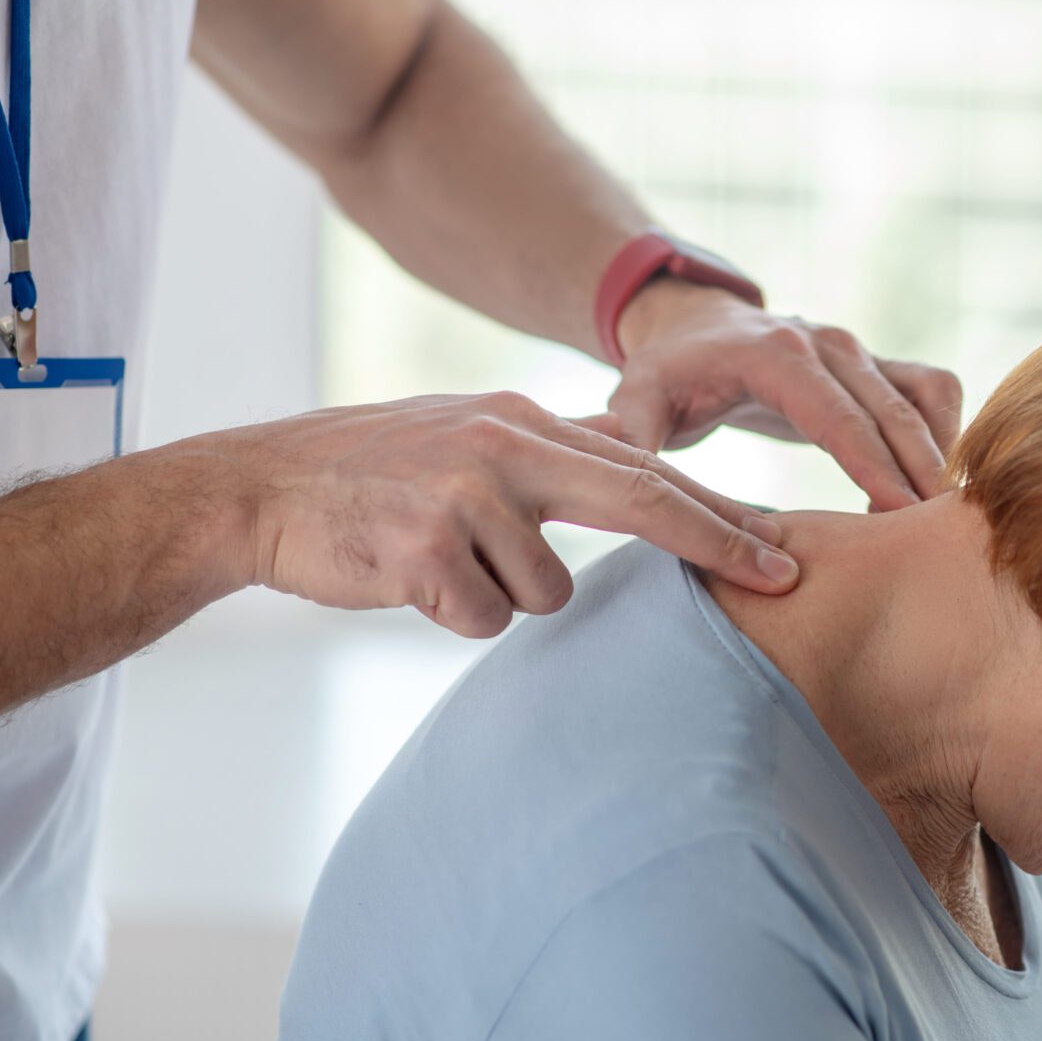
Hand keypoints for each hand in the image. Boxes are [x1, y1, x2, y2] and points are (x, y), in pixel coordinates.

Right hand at [222, 392, 799, 637]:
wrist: (258, 491)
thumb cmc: (374, 472)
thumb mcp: (470, 436)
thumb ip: (554, 451)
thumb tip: (638, 456)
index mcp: (523, 421)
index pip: (646, 469)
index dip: (719, 511)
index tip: (783, 543)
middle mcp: (505, 448)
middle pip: (642, 501)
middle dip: (718, 544)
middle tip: (783, 578)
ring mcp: (466, 497)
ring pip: (545, 593)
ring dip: (503, 596)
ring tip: (441, 561)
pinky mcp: (423, 550)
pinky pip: (482, 618)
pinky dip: (454, 615)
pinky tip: (408, 579)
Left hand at [605, 277, 963, 510]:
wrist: (695, 324)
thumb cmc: (667, 371)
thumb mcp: (637, 399)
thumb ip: (634, 437)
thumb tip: (626, 486)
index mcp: (777, 356)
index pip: (839, 416)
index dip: (874, 465)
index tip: (903, 513)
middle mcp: (829, 344)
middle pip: (893, 412)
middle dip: (923, 471)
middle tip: (944, 534)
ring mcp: (859, 350)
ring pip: (926, 397)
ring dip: (943, 454)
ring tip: (942, 520)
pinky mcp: (877, 363)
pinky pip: (933, 390)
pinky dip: (948, 434)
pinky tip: (935, 489)